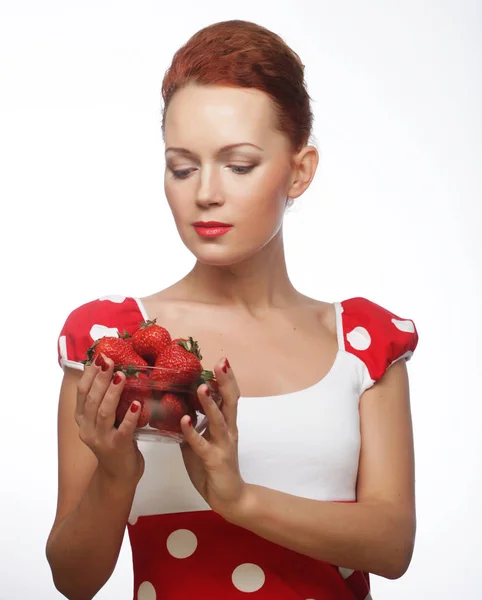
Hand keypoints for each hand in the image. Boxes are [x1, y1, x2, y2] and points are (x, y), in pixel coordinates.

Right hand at [75, 354, 144, 483]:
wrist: (118, 474)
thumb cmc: (113, 441)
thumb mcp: (103, 420)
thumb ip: (104, 401)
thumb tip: (115, 371)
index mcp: (82, 419)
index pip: (81, 393)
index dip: (89, 375)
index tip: (98, 358)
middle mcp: (87, 429)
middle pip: (91, 400)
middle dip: (100, 378)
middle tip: (110, 361)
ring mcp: (101, 439)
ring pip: (104, 412)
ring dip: (113, 393)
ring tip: (121, 376)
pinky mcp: (117, 447)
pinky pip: (124, 429)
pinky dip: (131, 416)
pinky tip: (138, 404)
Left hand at [180, 358, 248, 518]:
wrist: (231, 498)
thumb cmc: (215, 468)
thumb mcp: (202, 442)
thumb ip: (194, 426)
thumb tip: (177, 410)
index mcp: (226, 424)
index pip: (229, 396)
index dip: (226, 379)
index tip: (221, 360)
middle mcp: (228, 431)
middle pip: (230, 401)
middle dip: (225, 381)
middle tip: (220, 362)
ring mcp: (223, 445)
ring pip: (218, 420)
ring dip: (209, 403)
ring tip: (201, 387)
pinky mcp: (214, 460)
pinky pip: (201, 444)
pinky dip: (192, 432)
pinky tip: (184, 420)